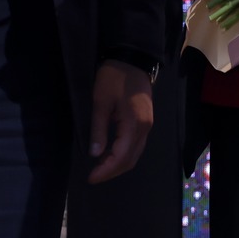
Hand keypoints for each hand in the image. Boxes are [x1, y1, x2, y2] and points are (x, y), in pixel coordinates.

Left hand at [86, 59, 153, 183]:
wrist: (132, 59)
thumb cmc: (114, 78)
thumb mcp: (101, 101)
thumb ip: (98, 129)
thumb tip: (95, 154)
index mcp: (134, 125)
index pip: (121, 157)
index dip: (106, 170)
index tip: (91, 177)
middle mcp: (144, 129)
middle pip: (131, 160)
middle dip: (112, 171)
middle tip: (94, 176)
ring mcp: (147, 126)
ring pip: (135, 155)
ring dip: (119, 164)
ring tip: (100, 168)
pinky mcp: (145, 122)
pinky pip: (136, 146)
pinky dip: (124, 155)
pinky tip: (110, 154)